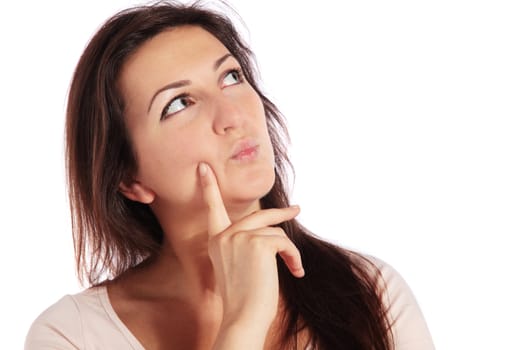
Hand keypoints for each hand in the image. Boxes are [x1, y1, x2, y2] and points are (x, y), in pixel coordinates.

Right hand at [198, 162, 303, 345]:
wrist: (243, 318)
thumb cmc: (243, 299)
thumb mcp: (238, 267)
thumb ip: (244, 245)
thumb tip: (270, 232)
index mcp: (216, 241)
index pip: (212, 209)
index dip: (209, 187)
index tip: (204, 167)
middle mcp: (225, 235)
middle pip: (260, 215)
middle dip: (281, 213)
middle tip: (296, 209)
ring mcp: (240, 237)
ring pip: (276, 233)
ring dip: (289, 252)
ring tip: (293, 269)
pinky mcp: (258, 242)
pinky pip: (284, 242)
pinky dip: (294, 256)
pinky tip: (295, 271)